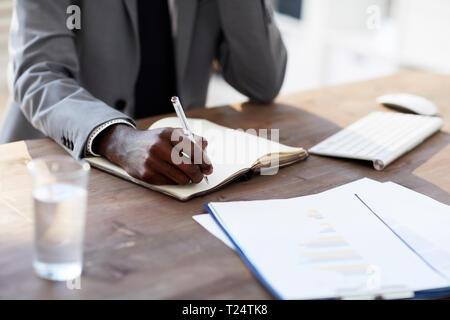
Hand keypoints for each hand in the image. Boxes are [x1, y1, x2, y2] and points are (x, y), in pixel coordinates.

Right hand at [95, 124, 212, 184]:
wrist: (126, 146)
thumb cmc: (155, 140)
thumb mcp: (171, 133)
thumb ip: (191, 139)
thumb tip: (206, 152)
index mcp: (168, 134)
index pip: (194, 149)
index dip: (205, 161)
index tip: (208, 168)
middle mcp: (159, 146)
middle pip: (190, 167)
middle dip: (199, 175)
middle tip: (200, 176)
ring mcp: (152, 161)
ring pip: (181, 179)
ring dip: (188, 180)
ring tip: (187, 176)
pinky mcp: (146, 175)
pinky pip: (169, 183)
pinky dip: (174, 181)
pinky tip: (170, 175)